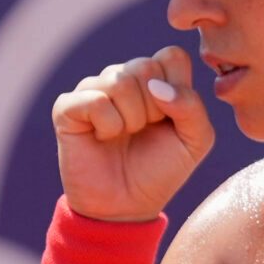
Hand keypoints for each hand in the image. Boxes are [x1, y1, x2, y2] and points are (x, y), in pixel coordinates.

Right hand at [51, 43, 215, 223]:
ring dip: (130, 119)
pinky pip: (94, 100)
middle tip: (143, 132)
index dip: (177, 89)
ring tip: (123, 137)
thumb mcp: (195, 142)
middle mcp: (122, 79)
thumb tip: (156, 86)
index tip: (169, 119)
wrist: (124, 207)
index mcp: (155, 80)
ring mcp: (93, 90)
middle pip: (145, 66)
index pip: (171, 56)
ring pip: (119, 80)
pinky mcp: (68, 108)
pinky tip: (102, 139)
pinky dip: (107, 126)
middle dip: (153, 109)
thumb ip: (192, 107)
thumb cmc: (159, 172)